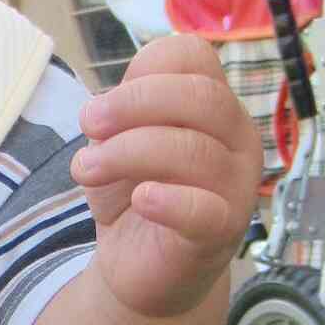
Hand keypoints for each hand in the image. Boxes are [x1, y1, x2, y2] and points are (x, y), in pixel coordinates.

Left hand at [70, 34, 262, 319]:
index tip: (104, 105)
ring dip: (125, 152)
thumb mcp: (118, 144)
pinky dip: (168, 201)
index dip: (144, 69)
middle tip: (89, 124)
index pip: (194, 57)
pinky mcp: (222, 232)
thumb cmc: (137, 194)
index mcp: (215, 106)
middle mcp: (236, 139)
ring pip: (193, 150)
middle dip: (132, 103)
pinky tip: (141, 200)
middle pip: (201, 96)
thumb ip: (118, 117)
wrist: (144, 266)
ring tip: (87, 169)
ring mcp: (236, 186)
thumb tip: (103, 111)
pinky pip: (204, 210)